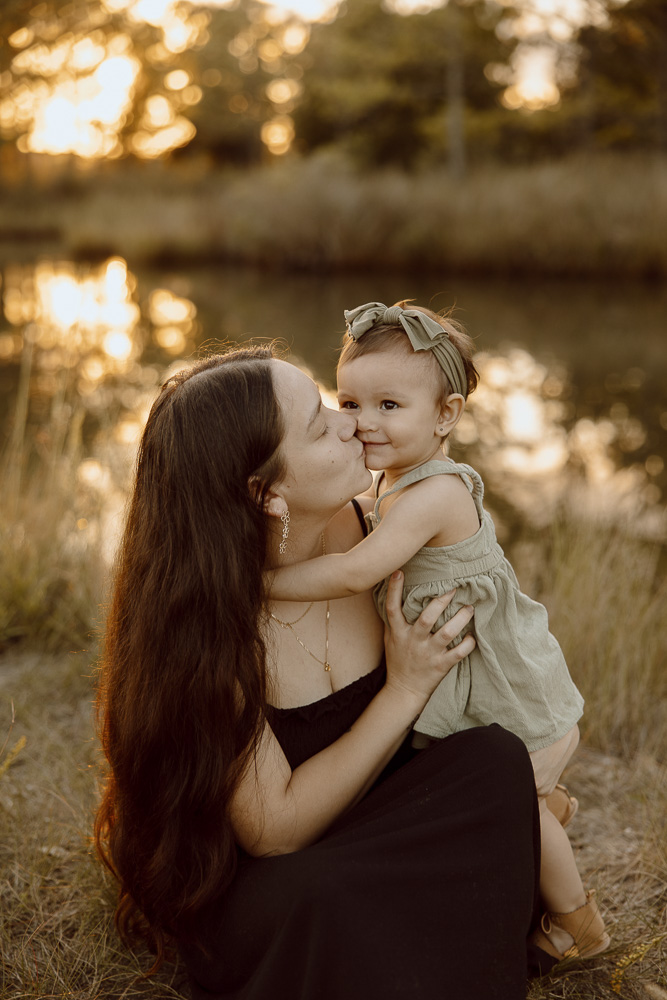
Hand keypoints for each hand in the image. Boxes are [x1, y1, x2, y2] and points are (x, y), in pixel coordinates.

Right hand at [383, 571, 474, 706]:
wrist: (404, 691)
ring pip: (447, 633)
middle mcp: (414, 641)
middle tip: (454, 589)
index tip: (399, 572)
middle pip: (427, 618)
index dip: (394, 590)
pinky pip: (458, 653)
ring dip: (460, 619)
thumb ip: (393, 620)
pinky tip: (473, 636)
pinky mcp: (441, 666)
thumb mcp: (390, 639)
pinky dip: (468, 644)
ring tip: (470, 609)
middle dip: (441, 601)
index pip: (392, 608)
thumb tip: (392, 594)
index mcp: (399, 632)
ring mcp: (428, 653)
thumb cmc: (398, 661)